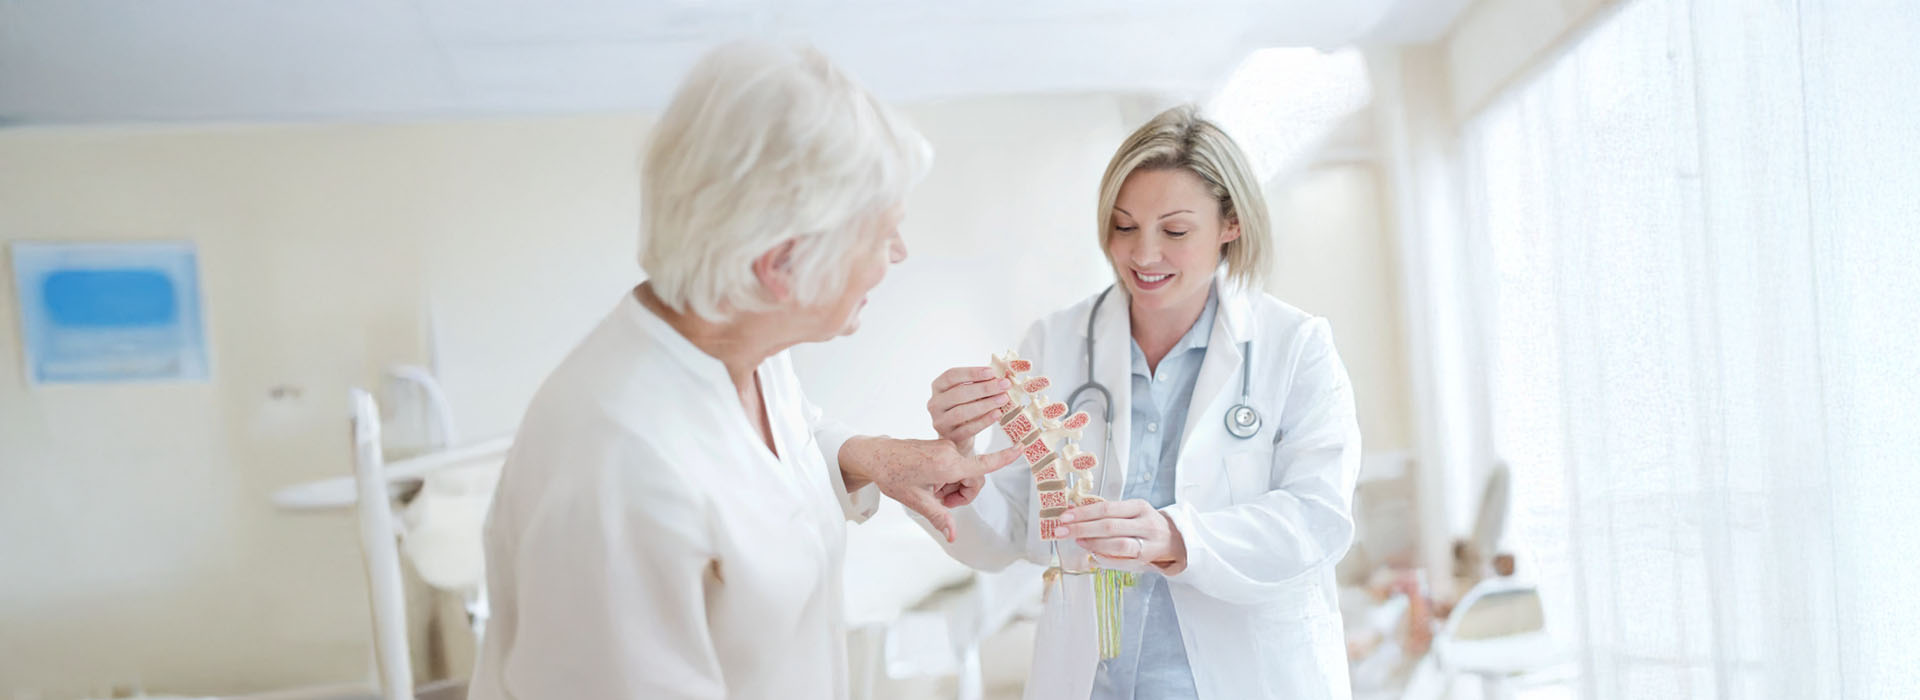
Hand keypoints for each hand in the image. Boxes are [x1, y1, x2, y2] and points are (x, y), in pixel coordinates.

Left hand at [841, 437, 1020, 542]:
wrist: (875, 455)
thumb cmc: (893, 475)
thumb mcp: (916, 500)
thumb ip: (939, 517)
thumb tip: (953, 537)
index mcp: (947, 465)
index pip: (983, 464)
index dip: (1004, 458)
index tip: (1022, 448)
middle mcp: (951, 453)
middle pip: (974, 477)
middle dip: (963, 493)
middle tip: (940, 503)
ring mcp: (946, 448)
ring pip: (964, 472)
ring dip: (953, 487)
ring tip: (931, 493)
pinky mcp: (941, 446)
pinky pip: (955, 465)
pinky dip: (947, 478)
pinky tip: (929, 484)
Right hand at [927, 367, 1013, 452]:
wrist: (958, 435)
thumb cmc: (965, 407)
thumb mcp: (968, 393)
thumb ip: (979, 384)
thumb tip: (999, 377)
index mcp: (938, 387)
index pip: (951, 375)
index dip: (971, 372)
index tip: (991, 372)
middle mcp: (935, 403)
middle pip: (958, 393)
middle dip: (984, 388)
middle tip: (1004, 385)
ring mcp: (940, 422)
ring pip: (962, 412)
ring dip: (986, 404)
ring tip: (1004, 399)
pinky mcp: (950, 437)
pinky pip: (968, 429)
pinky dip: (985, 420)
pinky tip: (998, 414)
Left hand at [1060, 499, 1187, 573]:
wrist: (1175, 540)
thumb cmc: (1144, 523)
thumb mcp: (1131, 512)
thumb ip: (1107, 513)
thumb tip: (1074, 512)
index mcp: (1139, 507)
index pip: (1107, 508)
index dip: (1084, 513)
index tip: (1064, 516)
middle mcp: (1145, 524)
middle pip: (1109, 526)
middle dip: (1082, 528)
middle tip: (1061, 531)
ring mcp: (1147, 543)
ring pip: (1117, 545)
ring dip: (1092, 544)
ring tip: (1077, 541)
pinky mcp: (1146, 560)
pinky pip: (1121, 561)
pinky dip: (1103, 557)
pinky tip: (1091, 554)